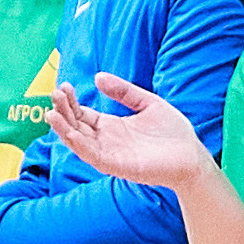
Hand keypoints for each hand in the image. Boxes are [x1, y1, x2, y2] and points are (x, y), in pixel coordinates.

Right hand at [38, 71, 220, 190]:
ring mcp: (110, 154)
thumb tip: (98, 77)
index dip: (71, 101)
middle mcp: (107, 141)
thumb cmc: (173, 132)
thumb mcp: (147, 103)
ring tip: (51, 113)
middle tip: (53, 93)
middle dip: (63, 111)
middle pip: (77, 126)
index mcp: (112, 126)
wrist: (192, 155)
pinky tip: (71, 133)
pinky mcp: (118, 166)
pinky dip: (80, 145)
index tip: (63, 86)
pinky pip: (93, 156)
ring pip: (79, 142)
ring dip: (64, 129)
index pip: (82, 114)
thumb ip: (124, 91)